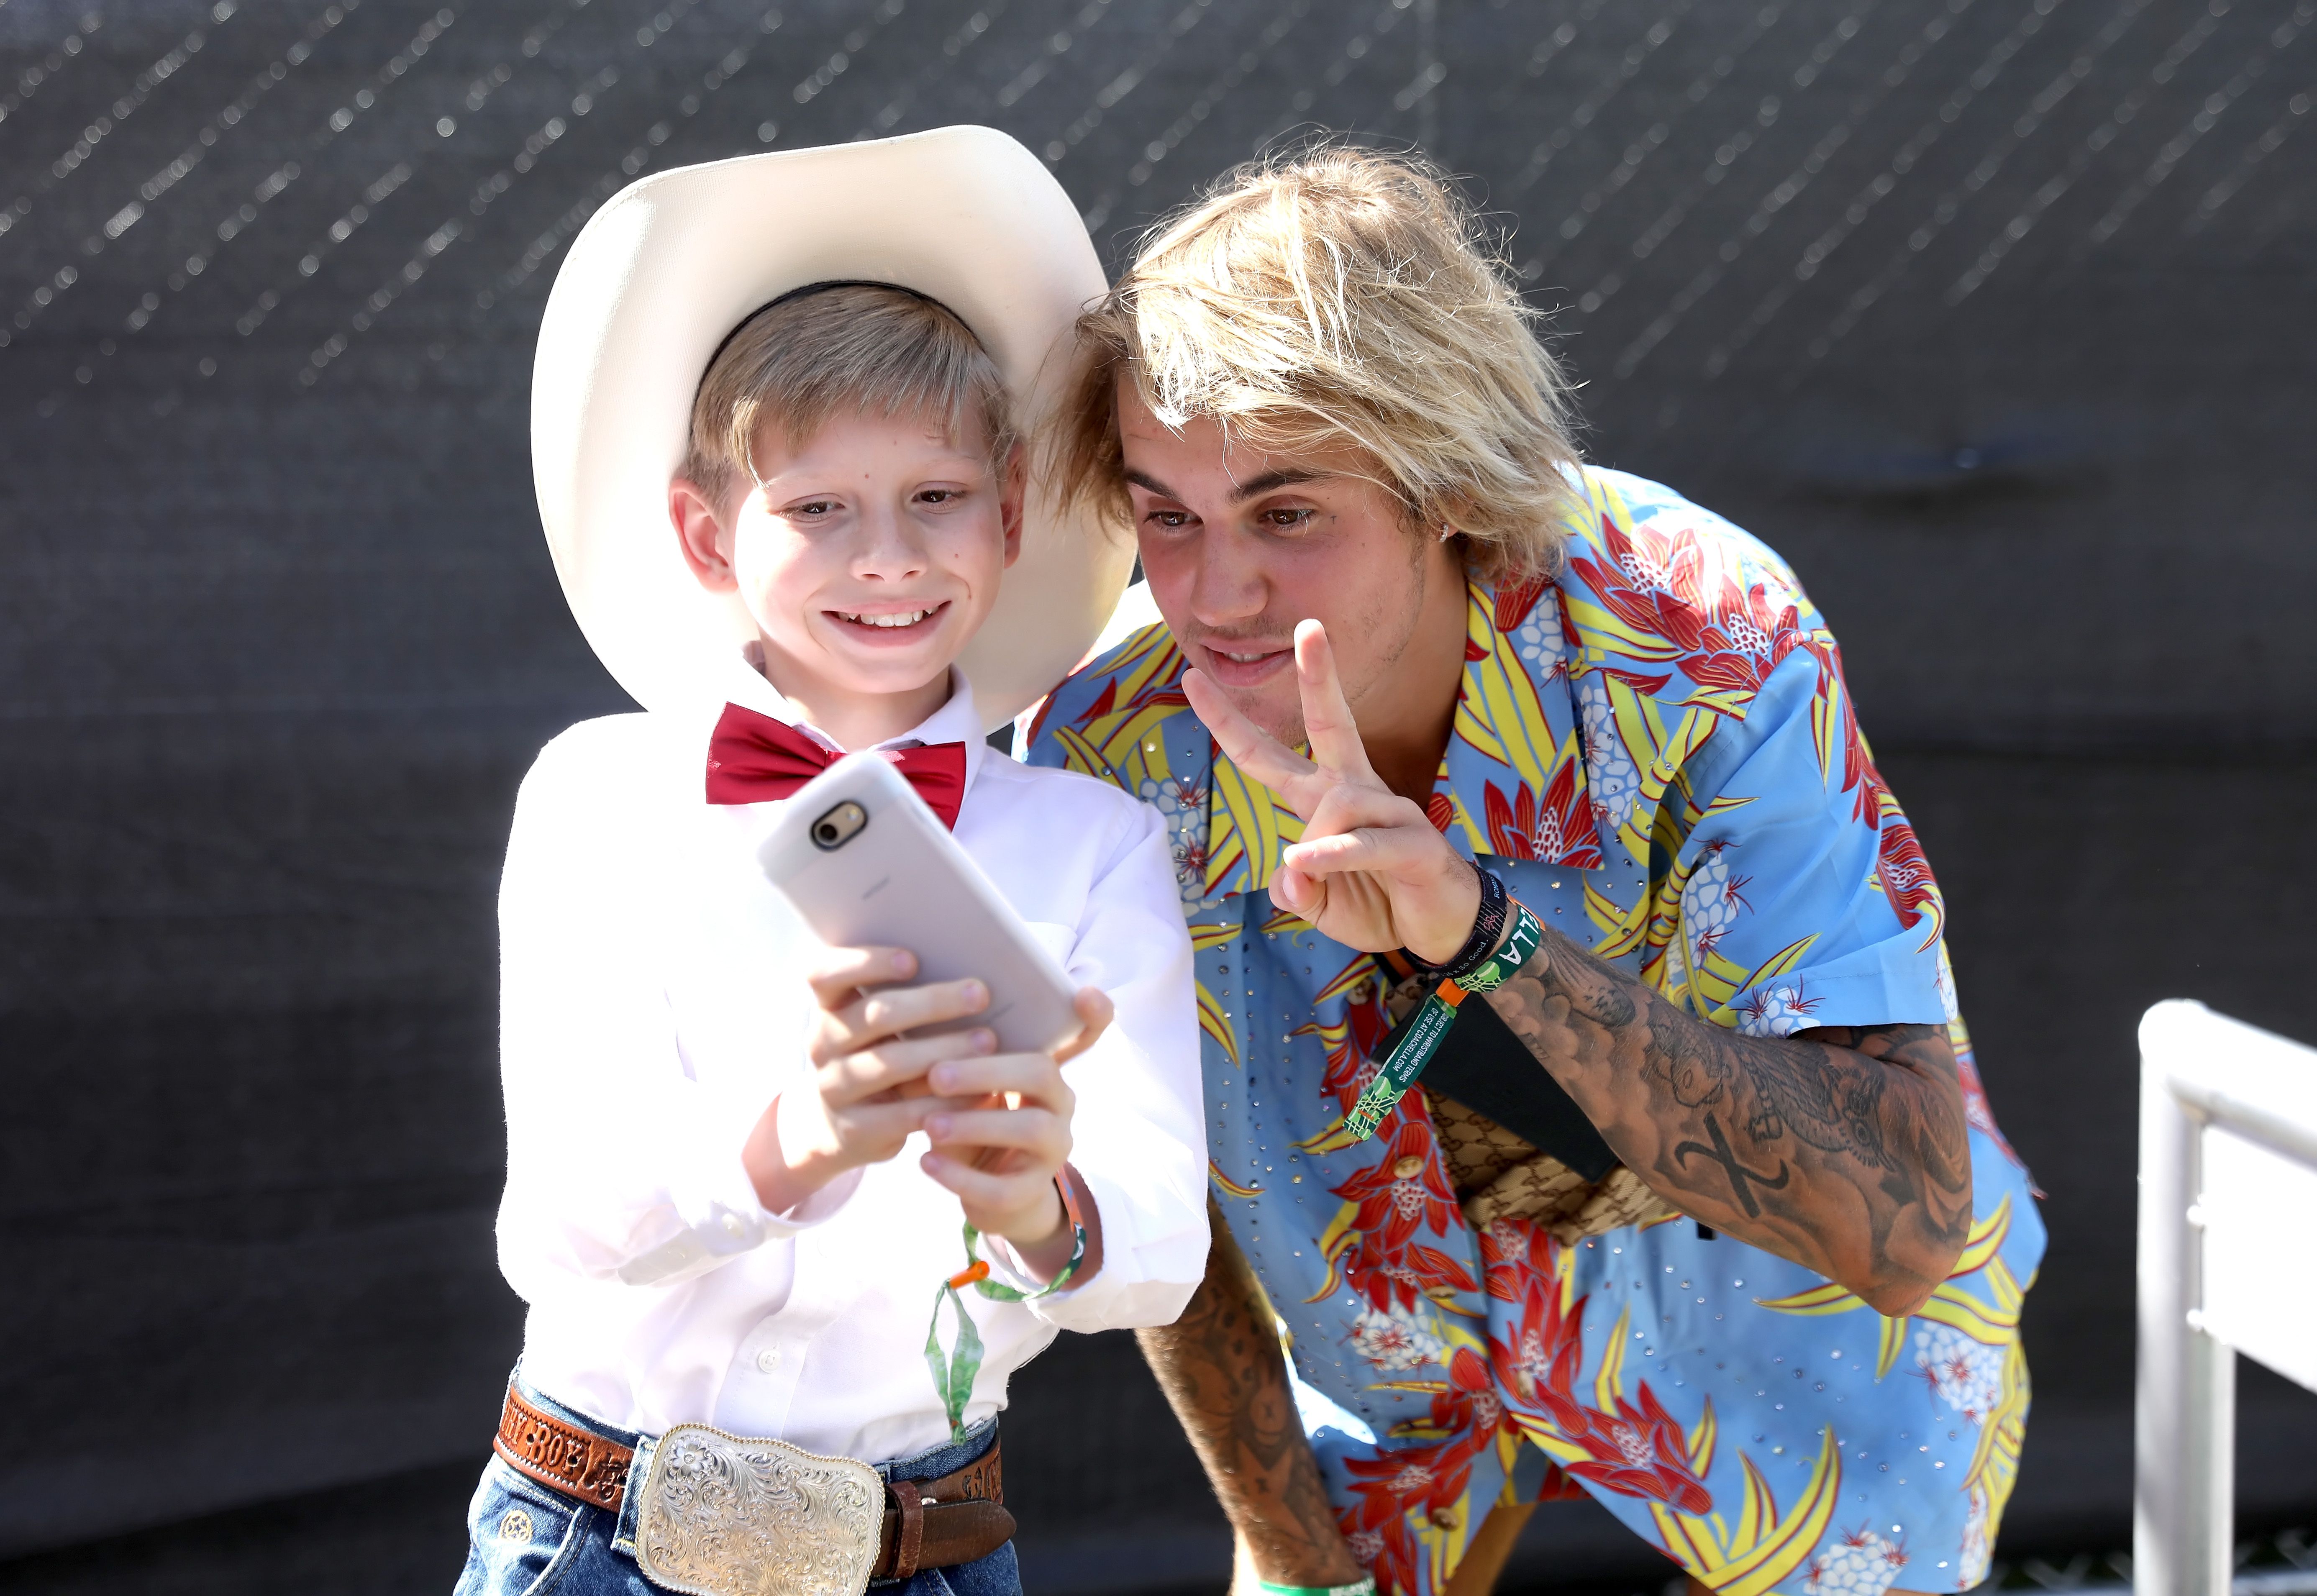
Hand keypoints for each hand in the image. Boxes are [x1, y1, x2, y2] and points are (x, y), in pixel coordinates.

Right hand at [742, 945, 997, 1213]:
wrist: (833, 1128)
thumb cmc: (873, 1056)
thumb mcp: (873, 1027)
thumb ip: (902, 998)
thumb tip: (968, 975)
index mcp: (827, 1008)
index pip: (824, 973)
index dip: (865, 962)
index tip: (913, 960)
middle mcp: (823, 1044)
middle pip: (875, 1015)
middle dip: (932, 1002)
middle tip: (979, 994)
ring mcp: (835, 1088)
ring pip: (892, 1063)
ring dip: (945, 1048)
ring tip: (988, 1040)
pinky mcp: (856, 1129)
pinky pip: (906, 1113)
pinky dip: (947, 1101)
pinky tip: (981, 1091)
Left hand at [922, 987, 1112, 1279]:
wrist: (989, 1193)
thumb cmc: (972, 1124)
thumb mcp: (964, 1090)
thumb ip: (946, 1061)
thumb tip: (903, 1026)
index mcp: (1045, 1069)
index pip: (1085, 1035)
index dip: (1093, 1015)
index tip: (1084, 993)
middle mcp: (1060, 1104)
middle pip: (1042, 1074)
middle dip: (988, 1071)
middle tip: (937, 1074)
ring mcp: (1052, 1150)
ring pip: (1031, 1129)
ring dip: (976, 1123)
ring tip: (929, 1123)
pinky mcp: (1030, 1192)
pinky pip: (1002, 1187)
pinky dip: (961, 1176)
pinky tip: (926, 1162)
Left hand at [1182, 619, 1479, 961]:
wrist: (1442, 931)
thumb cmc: (1378, 903)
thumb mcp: (1318, 901)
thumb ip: (1294, 886)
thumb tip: (1290, 873)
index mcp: (1326, 797)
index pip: (1270, 754)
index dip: (1229, 722)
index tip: (1192, 680)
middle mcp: (1358, 791)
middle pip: (1332, 723)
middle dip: (1319, 676)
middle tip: (1310, 627)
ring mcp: (1392, 811)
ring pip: (1336, 804)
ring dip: (1312, 848)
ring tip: (1316, 880)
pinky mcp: (1417, 843)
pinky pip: (1363, 841)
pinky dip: (1331, 853)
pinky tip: (1306, 862)